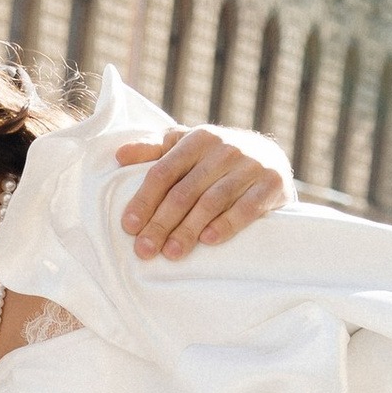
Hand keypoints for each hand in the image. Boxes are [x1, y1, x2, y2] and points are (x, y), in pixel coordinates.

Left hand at [115, 126, 290, 259]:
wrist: (271, 157)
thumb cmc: (215, 157)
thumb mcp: (185, 146)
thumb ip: (154, 149)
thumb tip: (119, 155)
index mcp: (197, 139)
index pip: (164, 172)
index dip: (144, 200)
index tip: (128, 226)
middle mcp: (224, 149)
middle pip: (185, 191)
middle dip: (161, 222)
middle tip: (144, 250)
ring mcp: (250, 165)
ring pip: (213, 201)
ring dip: (189, 229)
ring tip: (171, 253)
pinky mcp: (273, 183)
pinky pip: (248, 207)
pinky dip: (228, 224)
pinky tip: (209, 240)